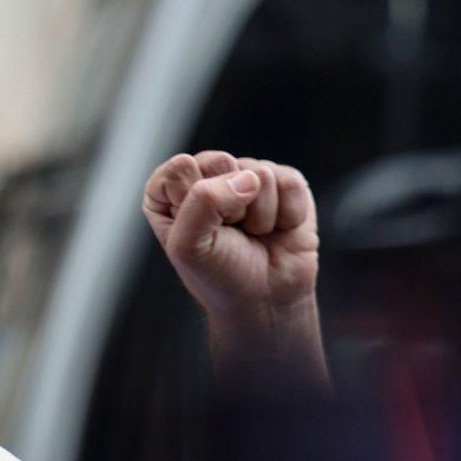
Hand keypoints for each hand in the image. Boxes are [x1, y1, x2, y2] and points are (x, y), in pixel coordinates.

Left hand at [142, 151, 319, 326]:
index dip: (194, 202)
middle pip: (220, 161)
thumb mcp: (190, 247)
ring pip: (259, 173)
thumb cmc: (219, 275)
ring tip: (255, 235)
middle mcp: (208, 177)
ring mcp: (247, 177)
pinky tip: (278, 230)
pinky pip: (290, 182)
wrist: (265, 299)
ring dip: (260, 216)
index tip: (201, 231)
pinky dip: (287, 215)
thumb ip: (202, 202)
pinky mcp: (283, 183)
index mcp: (170, 191)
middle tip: (230, 233)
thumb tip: (247, 178)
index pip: (180, 167)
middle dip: (230, 207)